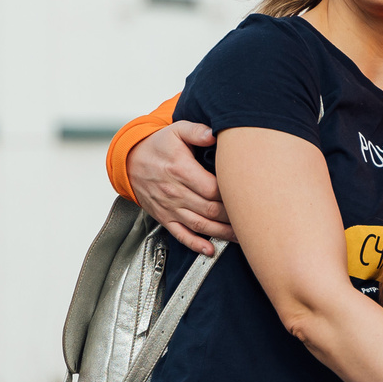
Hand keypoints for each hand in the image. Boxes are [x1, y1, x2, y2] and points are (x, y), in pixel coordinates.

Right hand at [128, 121, 235, 254]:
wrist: (130, 162)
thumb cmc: (157, 146)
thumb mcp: (176, 130)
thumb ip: (197, 131)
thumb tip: (214, 133)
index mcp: (181, 171)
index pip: (212, 188)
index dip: (231, 195)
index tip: (246, 195)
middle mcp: (175, 192)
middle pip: (210, 209)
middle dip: (232, 217)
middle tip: (251, 218)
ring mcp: (169, 207)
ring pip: (200, 225)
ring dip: (221, 233)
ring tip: (241, 237)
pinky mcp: (164, 217)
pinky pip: (181, 235)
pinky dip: (196, 245)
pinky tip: (210, 250)